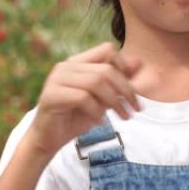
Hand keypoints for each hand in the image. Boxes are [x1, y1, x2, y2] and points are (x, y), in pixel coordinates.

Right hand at [25, 42, 141, 157]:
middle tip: (135, 109)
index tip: (132, 91)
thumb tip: (139, 61)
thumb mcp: (103, 98)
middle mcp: (65, 66)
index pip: (107, 50)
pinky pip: (83, 98)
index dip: (124, 67)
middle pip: (105, 69)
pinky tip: (99, 122)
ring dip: (114, 102)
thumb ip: (118, 80)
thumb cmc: (76, 117)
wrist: (49, 139)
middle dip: (125, 90)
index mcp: (77, 62)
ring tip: (122, 116)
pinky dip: (96, 111)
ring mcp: (56, 79)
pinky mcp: (51, 95)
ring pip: (95, 82)